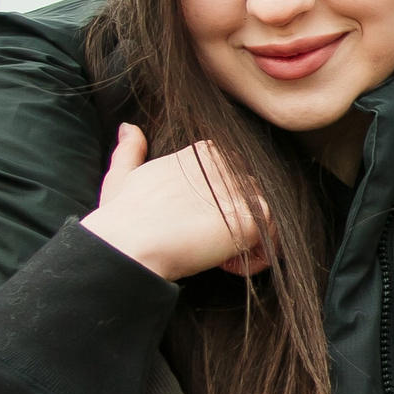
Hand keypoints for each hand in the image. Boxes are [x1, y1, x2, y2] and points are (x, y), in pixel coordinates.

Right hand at [80, 124, 270, 280]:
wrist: (128, 244)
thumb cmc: (121, 218)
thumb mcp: (121, 176)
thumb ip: (130, 150)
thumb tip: (128, 128)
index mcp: (199, 153)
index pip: (231, 173)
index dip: (218, 202)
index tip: (197, 223)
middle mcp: (223, 165)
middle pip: (249, 193)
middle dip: (234, 220)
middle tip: (209, 243)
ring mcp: (238, 190)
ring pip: (262, 212)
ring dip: (247, 238)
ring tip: (219, 256)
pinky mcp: (248, 217)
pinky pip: (272, 237)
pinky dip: (256, 257)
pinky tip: (227, 265)